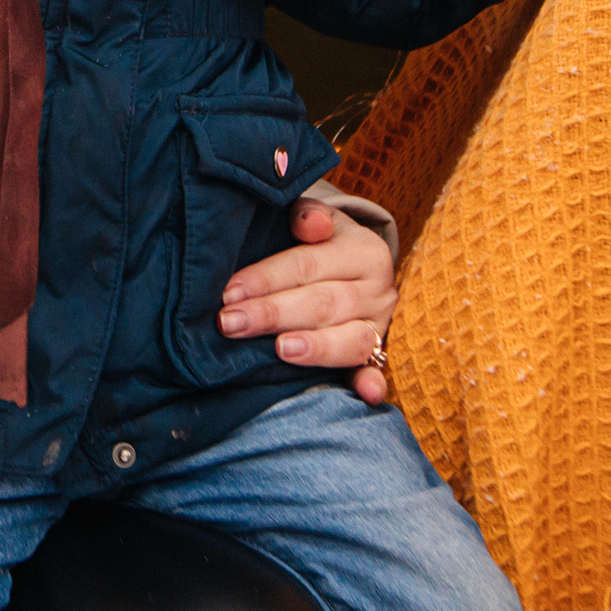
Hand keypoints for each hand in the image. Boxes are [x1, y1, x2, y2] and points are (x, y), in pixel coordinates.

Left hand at [218, 199, 400, 403]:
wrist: (355, 267)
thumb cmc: (317, 242)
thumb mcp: (313, 219)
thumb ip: (306, 216)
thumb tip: (310, 224)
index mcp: (361, 250)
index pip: (308, 265)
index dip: (267, 278)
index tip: (230, 293)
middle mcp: (377, 290)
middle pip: (324, 303)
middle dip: (274, 314)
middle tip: (232, 324)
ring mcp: (380, 326)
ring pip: (351, 339)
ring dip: (317, 348)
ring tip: (281, 350)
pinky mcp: (378, 355)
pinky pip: (377, 371)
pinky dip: (372, 383)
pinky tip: (366, 394)